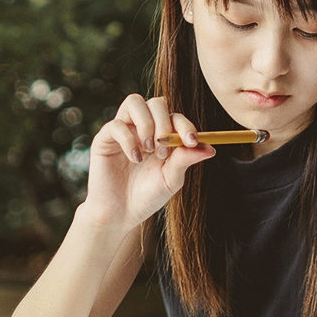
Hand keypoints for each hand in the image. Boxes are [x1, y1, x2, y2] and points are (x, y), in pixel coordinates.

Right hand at [83, 94, 213, 230]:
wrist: (121, 215)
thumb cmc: (147, 196)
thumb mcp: (171, 179)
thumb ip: (186, 160)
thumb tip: (211, 148)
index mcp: (162, 136)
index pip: (175, 117)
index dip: (185, 125)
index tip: (191, 141)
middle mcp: (143, 128)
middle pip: (156, 102)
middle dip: (164, 123)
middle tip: (163, 151)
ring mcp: (124, 131)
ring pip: (134, 102)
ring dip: (146, 124)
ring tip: (148, 150)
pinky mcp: (105, 138)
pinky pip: (116, 124)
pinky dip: (128, 140)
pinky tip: (135, 159)